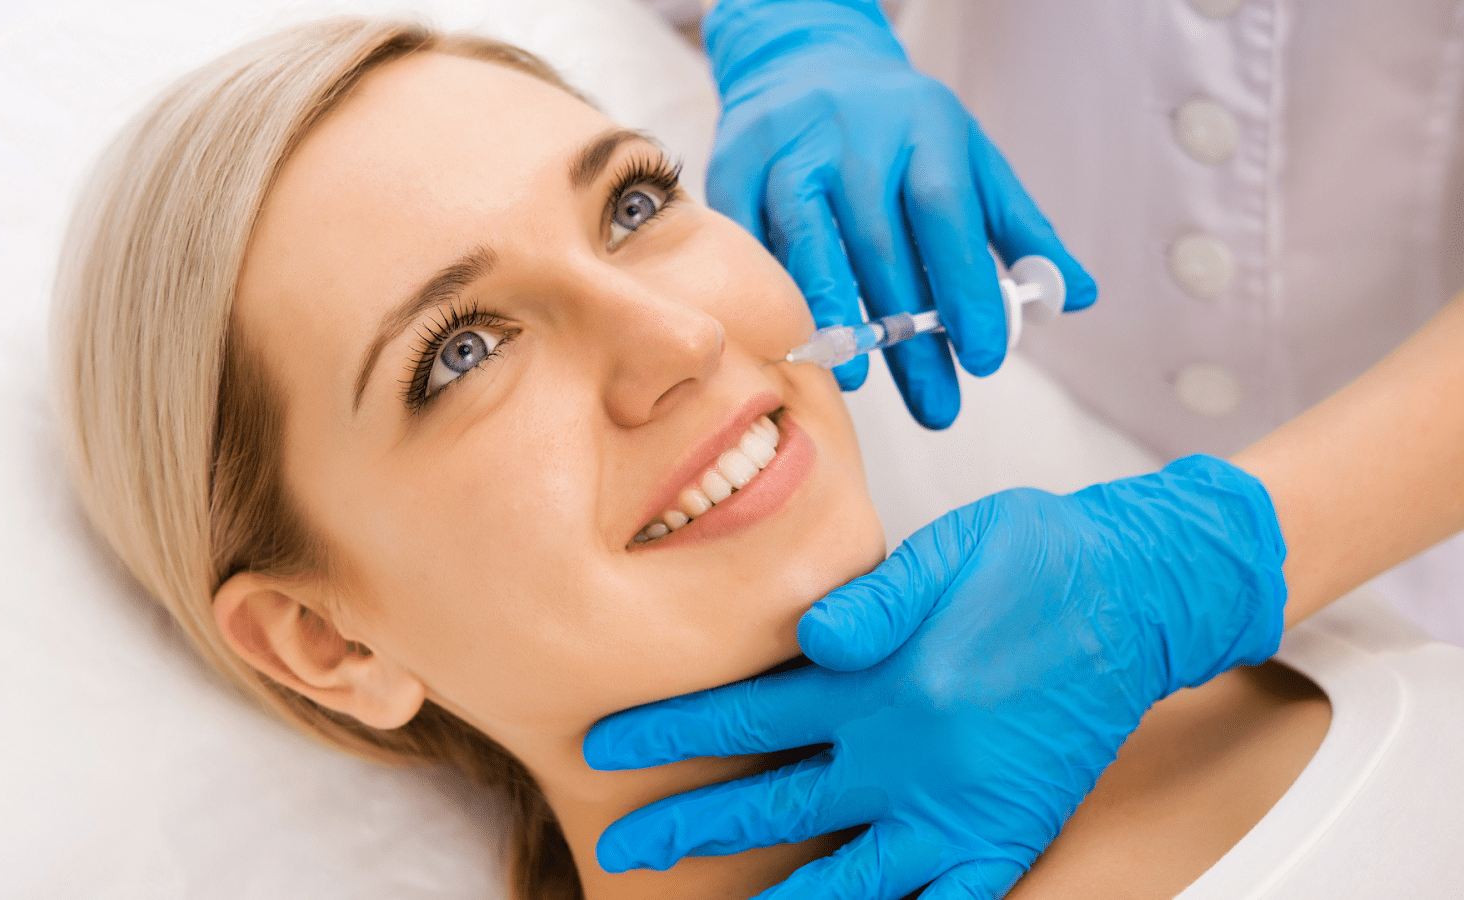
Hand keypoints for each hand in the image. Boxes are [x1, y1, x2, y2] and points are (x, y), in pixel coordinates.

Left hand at [584, 455, 1286, 898]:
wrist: (1138, 595)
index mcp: (880, 682)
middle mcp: (908, 757)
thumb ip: (873, 600)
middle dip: (688, 826)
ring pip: (845, 875)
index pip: (746, 716)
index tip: (605, 748)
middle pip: (772, 804)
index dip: (669, 734)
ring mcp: (957, 808)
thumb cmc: (1034, 560)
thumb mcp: (945, 550)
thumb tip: (806, 636)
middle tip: (623, 848)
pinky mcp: (1007, 836)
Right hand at [703, 0, 1095, 428]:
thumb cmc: (897, 128)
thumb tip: (1076, 296)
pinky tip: (792, 342)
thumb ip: (1021, 228)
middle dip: (909, 336)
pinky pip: (748, 242)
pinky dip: (769, 296)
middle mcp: (853, 137)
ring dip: (830, 314)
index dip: (966, 290)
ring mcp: (788, 151)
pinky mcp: (735, 169)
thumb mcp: (969, 159)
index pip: (947, 216)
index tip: (985, 357)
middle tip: (937, 405)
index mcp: (922, 130)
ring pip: (806, 241)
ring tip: (854, 379)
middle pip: (880, 246)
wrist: (804, 59)